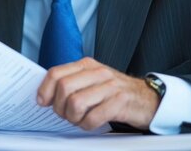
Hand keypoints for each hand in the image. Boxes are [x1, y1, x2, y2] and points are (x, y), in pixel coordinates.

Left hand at [37, 57, 159, 129]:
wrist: (148, 98)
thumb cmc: (115, 91)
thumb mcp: (92, 80)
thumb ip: (71, 82)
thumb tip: (45, 95)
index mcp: (87, 65)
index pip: (56, 73)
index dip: (45, 89)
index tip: (43, 102)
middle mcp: (98, 72)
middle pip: (64, 88)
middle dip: (59, 107)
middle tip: (65, 114)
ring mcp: (110, 87)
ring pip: (76, 103)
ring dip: (73, 117)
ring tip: (79, 119)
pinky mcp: (120, 103)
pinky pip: (93, 117)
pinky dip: (87, 125)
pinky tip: (91, 123)